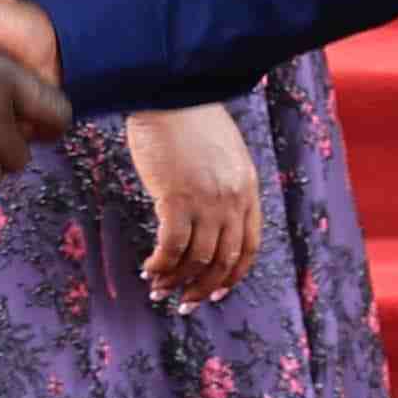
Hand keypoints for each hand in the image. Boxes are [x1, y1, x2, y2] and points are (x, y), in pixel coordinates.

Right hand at [124, 104, 262, 301]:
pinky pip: (171, 247)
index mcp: (247, 189)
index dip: (233, 275)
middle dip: (203, 287)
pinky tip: (148, 269)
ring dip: (176, 280)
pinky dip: (160, 265)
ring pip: (196, 259)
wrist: (170, 94)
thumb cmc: (190, 119)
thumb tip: (207, 220)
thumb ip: (224, 186)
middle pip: (223, 260)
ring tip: (158, 288)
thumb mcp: (223, 154)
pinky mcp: (176, 199)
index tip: (218, 291)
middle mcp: (232, 199)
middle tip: (185, 303)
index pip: (249, 245)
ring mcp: (206, 201)